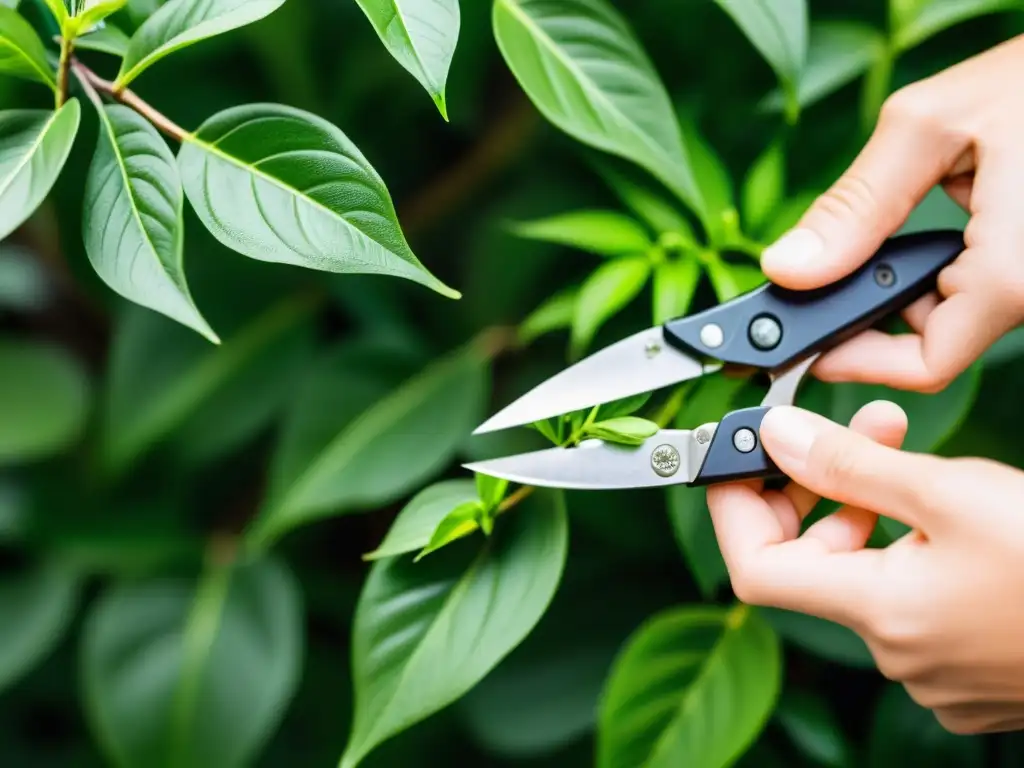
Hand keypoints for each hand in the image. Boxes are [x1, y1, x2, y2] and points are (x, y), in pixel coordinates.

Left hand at [706, 402, 1023, 734]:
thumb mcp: (952, 492)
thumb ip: (850, 466)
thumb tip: (774, 437)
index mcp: (881, 610)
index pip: (754, 569)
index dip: (735, 510)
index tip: (742, 460)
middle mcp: (897, 651)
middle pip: (813, 564)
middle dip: (825, 488)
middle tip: (866, 430)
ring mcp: (935, 668)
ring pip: (868, 575)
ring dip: (875, 510)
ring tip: (918, 456)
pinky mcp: (970, 670)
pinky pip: (912, 603)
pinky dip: (912, 551)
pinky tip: (955, 519)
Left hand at [760, 34, 1023, 392]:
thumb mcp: (930, 127)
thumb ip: (857, 204)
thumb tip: (790, 268)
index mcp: (1015, 274)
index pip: (926, 366)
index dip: (855, 361)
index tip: (801, 340)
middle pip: (933, 342)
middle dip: (870, 312)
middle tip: (817, 278)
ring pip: (952, 315)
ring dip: (900, 283)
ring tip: (874, 230)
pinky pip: (973, 283)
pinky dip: (933, 262)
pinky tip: (921, 216)